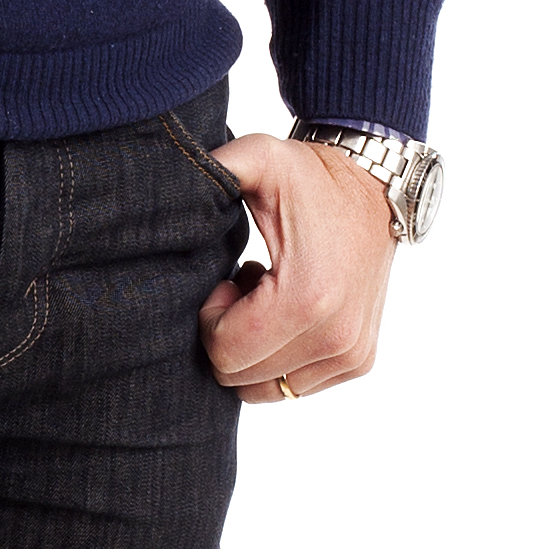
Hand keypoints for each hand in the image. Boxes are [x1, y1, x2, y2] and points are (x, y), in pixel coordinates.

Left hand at [197, 133, 394, 401]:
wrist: (374, 187)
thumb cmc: (311, 178)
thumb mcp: (259, 159)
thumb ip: (214, 169)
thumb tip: (175, 179)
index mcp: (306, 299)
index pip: (224, 354)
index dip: (210, 320)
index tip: (227, 280)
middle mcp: (336, 337)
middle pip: (241, 377)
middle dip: (229, 336)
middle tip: (244, 288)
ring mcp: (351, 354)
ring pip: (266, 388)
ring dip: (254, 350)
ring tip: (266, 300)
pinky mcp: (359, 360)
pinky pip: (295, 385)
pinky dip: (280, 356)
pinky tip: (288, 311)